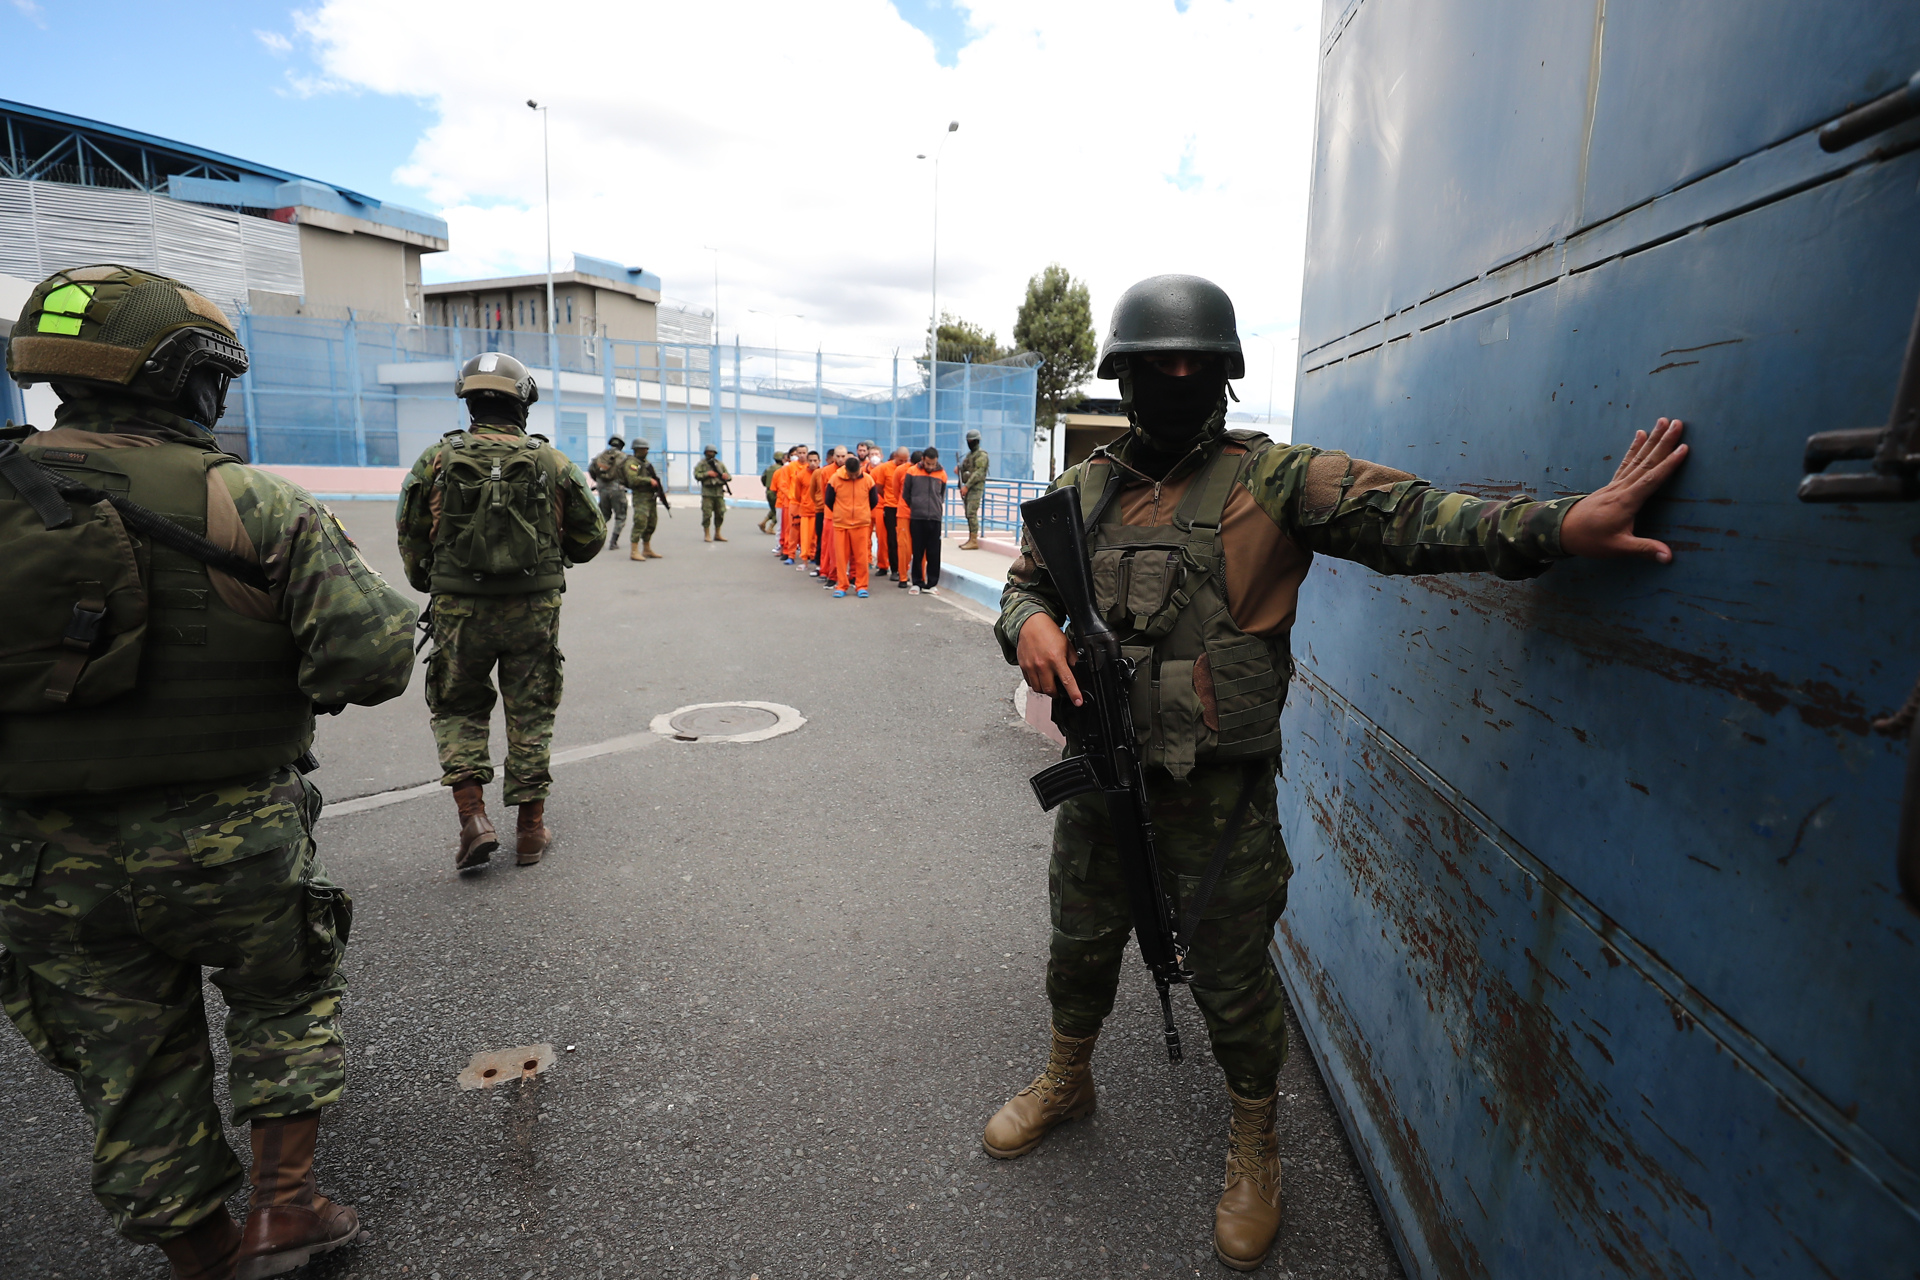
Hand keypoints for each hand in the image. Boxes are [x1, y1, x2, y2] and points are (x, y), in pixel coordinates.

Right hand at [1017, 613, 1081, 705]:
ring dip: (1046, 690)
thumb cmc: (1049, 633)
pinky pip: (1030, 682)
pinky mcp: (1023, 667)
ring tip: (1050, 684)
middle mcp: (1042, 664)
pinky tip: (1041, 677)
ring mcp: (1031, 666)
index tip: (1078, 702)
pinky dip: (1036, 684)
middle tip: (1061, 690)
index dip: (1074, 694)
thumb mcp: (1066, 644)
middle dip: (1057, 694)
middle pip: (1050, 690)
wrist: (1030, 624)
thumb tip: (1078, 672)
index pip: (1067, 680)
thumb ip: (1072, 659)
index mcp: (1056, 658)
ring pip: (1039, 689)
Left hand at [1560, 418, 1690, 561]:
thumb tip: (1669, 557)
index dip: (1669, 464)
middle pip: (1646, 462)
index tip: (1684, 447)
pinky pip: (1625, 463)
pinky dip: (1634, 448)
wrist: (1562, 532)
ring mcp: (1615, 484)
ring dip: (1651, 439)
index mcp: (1626, 501)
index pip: (1652, 479)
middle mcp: (1622, 488)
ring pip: (1637, 458)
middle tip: (1677, 423)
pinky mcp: (1611, 485)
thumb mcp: (1618, 548)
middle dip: (1663, 442)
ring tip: (1662, 421)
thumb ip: (1643, 549)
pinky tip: (1639, 435)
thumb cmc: (1590, 540)